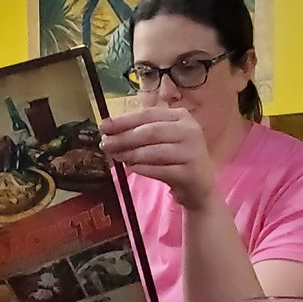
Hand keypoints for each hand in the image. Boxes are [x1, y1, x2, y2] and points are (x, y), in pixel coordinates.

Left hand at [99, 107, 216, 208]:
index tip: (103, 126)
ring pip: (155, 151)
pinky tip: (131, 168)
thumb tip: (108, 132)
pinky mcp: (190, 172)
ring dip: (132, 154)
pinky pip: (161, 170)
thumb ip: (139, 133)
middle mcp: (190, 130)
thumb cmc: (175, 159)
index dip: (123, 120)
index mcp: (181, 116)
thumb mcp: (161, 140)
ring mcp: (192, 151)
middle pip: (151, 131)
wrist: (199, 187)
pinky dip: (143, 168)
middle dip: (124, 137)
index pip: (148, 115)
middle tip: (105, 143)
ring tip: (116, 156)